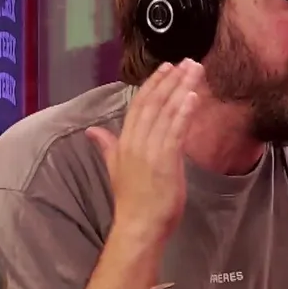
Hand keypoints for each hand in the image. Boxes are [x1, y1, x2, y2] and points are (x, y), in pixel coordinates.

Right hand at [85, 59, 202, 241]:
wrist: (139, 226)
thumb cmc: (133, 201)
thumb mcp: (116, 169)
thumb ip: (107, 146)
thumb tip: (92, 130)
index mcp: (125, 142)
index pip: (138, 104)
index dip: (153, 84)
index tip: (167, 67)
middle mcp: (135, 142)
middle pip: (154, 102)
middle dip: (171, 80)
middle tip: (187, 61)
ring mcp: (150, 150)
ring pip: (166, 112)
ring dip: (182, 88)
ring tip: (195, 71)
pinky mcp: (165, 161)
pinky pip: (175, 131)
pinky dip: (184, 112)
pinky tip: (193, 96)